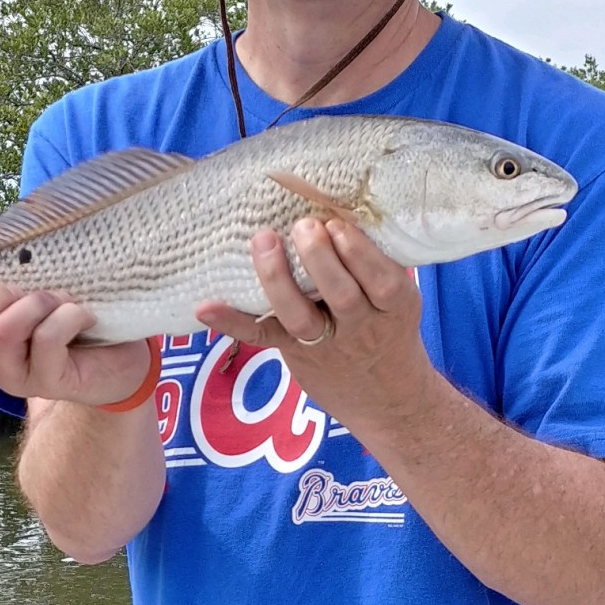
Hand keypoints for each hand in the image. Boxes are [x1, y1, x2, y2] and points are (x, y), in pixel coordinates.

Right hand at [0, 225, 155, 407]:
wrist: (122, 352)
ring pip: (0, 333)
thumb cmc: (66, 309)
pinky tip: (81, 315)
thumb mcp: (26, 275)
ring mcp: (18, 375)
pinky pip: (46, 339)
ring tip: (58, 299)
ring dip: (32, 303)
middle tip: (18, 290)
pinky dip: (66, 315)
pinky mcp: (52, 383)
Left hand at [196, 216, 430, 429]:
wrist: (386, 399)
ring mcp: (324, 343)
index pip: (382, 281)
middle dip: (320, 258)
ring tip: (264, 240)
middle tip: (303, 226)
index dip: (359, 253)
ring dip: (279, 278)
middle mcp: (360, 327)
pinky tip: (206, 307)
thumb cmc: (390, 331)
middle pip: (341, 295)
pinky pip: (261, 337)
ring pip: (300, 315)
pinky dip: (232, 322)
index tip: (338, 224)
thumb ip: (377, 264)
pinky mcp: (293, 352)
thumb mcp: (399, 299)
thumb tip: (342, 204)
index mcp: (395, 307)